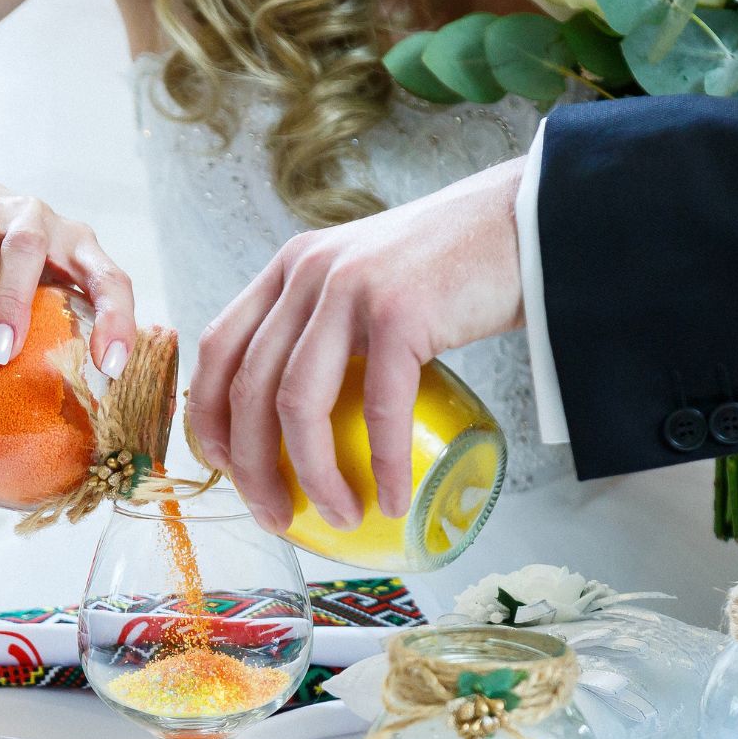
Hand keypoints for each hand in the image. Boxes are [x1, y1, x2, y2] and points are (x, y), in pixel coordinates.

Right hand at [0, 172, 134, 374]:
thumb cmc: (14, 264)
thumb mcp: (45, 285)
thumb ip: (56, 329)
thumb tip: (63, 415)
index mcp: (76, 245)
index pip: (109, 278)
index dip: (116, 320)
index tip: (109, 367)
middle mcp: (34, 218)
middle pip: (27, 248)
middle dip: (13, 302)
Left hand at [188, 156, 526, 533]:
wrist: (527, 222)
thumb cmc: (456, 268)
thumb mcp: (367, 280)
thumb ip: (327, 325)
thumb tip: (306, 418)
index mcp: (292, 267)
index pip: (220, 346)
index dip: (210, 416)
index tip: (226, 469)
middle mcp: (308, 272)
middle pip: (249, 386)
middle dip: (252, 467)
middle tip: (276, 515)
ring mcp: (351, 288)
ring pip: (299, 404)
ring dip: (312, 475)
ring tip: (338, 516)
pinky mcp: (400, 312)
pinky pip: (379, 410)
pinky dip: (381, 466)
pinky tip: (392, 500)